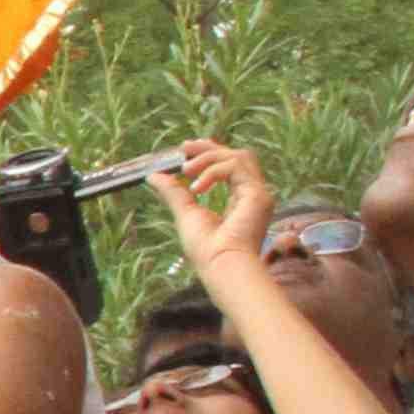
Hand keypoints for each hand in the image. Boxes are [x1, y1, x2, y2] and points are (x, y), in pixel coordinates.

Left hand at [152, 139, 271, 284]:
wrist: (220, 266)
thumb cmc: (206, 249)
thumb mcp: (185, 212)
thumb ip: (173, 192)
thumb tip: (154, 175)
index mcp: (239, 199)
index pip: (229, 166)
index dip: (209, 153)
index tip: (185, 148)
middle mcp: (252, 194)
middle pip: (237, 155)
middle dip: (209, 148)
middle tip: (184, 148)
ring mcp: (258, 194)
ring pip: (238, 157)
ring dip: (208, 158)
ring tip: (186, 170)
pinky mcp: (258, 195)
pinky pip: (236, 167)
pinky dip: (212, 172)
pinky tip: (197, 188)